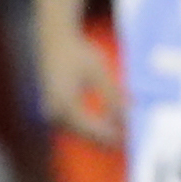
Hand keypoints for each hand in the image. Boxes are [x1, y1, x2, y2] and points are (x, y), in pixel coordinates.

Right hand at [39, 26, 123, 146]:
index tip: (129, 139)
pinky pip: (73, 125)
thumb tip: (127, 117)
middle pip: (84, 134)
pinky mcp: (52, 110)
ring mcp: (51, 112)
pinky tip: (106, 126)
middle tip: (128, 140)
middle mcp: (54, 111)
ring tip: (121, 135)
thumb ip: (113, 95)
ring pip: (78, 132)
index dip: (111, 135)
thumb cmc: (77, 52)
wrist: (53, 41)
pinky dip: (89, 127)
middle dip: (106, 138)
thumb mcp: (99, 71)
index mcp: (65, 102)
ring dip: (98, 135)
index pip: (92, 128)